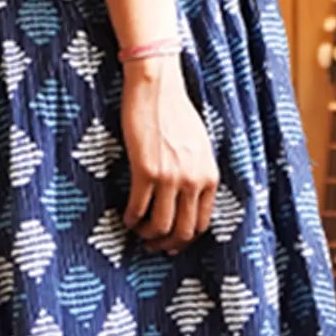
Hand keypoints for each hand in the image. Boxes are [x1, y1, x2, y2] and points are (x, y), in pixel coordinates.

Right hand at [120, 57, 218, 252]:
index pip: (202, 223)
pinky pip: (138, 207)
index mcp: (209, 176)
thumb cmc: (176, 112)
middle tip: (153, 246)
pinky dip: (131, 218)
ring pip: (161, 225)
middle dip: (167, 244)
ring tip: (138, 232)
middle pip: (183, 230)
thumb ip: (198, 173)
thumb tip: (187, 197)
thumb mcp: (200, 146)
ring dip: (147, 235)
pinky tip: (126, 218)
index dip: (186, 239)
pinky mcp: (146, 170)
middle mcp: (193, 180)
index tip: (173, 243)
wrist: (157, 89)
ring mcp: (170, 177)